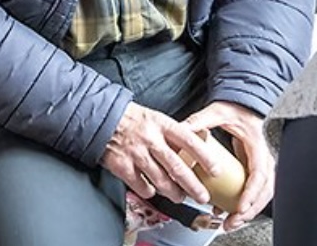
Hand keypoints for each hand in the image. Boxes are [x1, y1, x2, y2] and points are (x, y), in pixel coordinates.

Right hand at [99, 102, 215, 214]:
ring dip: (174, 193)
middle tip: (202, 196)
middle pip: (177, 167)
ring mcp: (136, 154)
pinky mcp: (122, 166)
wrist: (100, 118)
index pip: (190, 141)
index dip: (205, 157)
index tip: (216, 170)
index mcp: (161, 124)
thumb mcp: (155, 119)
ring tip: (179, 197)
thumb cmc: (131, 119)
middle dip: (193, 186)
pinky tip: (152, 190)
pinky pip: (141, 186)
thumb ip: (172, 135)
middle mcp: (150, 139)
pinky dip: (149, 192)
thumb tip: (195, 150)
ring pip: (161, 181)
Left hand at [180, 99, 273, 229]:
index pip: (259, 175)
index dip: (250, 194)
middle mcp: (263, 159)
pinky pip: (254, 193)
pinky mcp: (254, 171)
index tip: (240, 207)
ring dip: (247, 212)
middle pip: (263, 192)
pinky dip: (244, 206)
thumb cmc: (234, 110)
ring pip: (261, 196)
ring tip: (230, 223)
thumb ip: (200, 120)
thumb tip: (182, 129)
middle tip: (232, 222)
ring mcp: (261, 166)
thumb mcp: (217, 112)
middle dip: (249, 210)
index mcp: (257, 147)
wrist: (243, 106)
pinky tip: (229, 214)